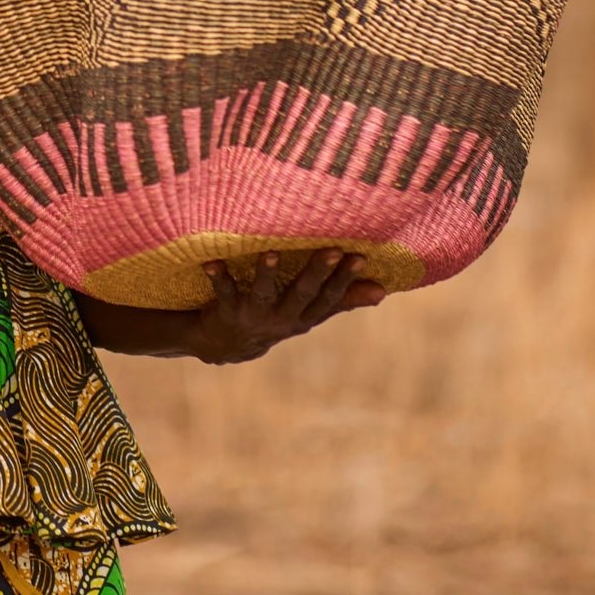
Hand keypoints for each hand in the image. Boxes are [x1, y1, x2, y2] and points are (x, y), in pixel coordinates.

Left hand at [189, 249, 384, 364]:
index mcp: (304, 317)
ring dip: (267, 274)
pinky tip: (211, 261)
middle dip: (318, 272)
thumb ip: (343, 300)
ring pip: (263, 293)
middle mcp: (282, 318)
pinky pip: (223, 292)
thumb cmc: (275, 318)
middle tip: (333, 249)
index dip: (345, 278)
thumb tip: (382, 290)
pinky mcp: (227, 311)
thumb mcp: (309, 314)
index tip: (360, 256)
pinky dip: (218, 276)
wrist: (226, 345)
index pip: (329, 297)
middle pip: (303, 294)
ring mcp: (254, 316)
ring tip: (270, 252)